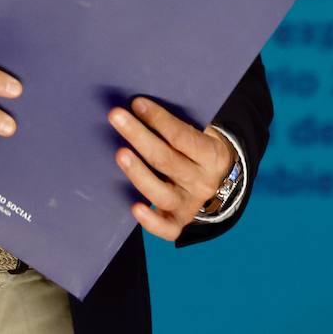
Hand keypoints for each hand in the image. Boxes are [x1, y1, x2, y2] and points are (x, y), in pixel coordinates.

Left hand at [109, 97, 236, 240]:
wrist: (216, 178)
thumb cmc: (197, 146)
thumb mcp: (201, 131)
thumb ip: (179, 122)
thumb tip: (140, 105)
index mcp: (212, 155)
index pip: (183, 137)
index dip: (159, 119)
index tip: (137, 103)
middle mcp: (203, 182)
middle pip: (167, 161)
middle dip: (139, 136)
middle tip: (116, 116)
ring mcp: (192, 204)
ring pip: (163, 194)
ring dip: (139, 173)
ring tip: (120, 153)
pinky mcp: (180, 221)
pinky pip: (167, 229)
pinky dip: (151, 221)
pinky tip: (134, 207)